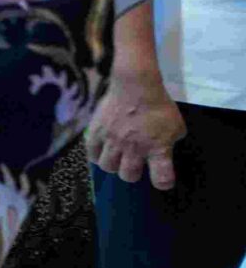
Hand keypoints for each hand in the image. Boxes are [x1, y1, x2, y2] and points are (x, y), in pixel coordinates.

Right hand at [88, 69, 186, 190]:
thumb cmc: (160, 106)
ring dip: (114, 165)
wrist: (136, 85)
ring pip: (108, 166)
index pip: (161, 179)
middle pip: (128, 176)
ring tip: (116, 157)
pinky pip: (91, 153)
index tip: (162, 178)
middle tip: (134, 164)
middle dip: (133, 173)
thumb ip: (169, 141)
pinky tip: (102, 150)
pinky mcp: (97, 132)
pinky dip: (96, 155)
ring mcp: (113, 141)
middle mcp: (134, 149)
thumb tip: (162, 148)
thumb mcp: (176, 126)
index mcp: (157, 148)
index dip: (163, 182)